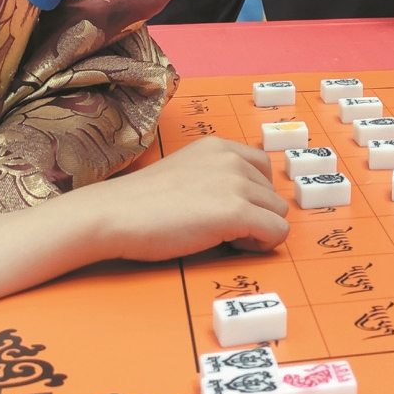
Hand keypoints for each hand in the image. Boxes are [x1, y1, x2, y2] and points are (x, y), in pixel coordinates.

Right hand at [88, 135, 288, 260]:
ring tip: (227, 239)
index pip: (263, 167)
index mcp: (219, 147)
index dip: (253, 195)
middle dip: (257, 214)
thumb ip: (213, 177)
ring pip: (279, 213)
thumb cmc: (140, 203)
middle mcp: (232, 159)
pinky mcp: (236, 212)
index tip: (231, 211)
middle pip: (273, 194)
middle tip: (225, 230)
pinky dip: (262, 245)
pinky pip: (277, 232)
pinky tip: (233, 246)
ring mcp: (236, 184)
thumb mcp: (184, 173)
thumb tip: (240, 201)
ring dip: (259, 230)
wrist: (114, 214)